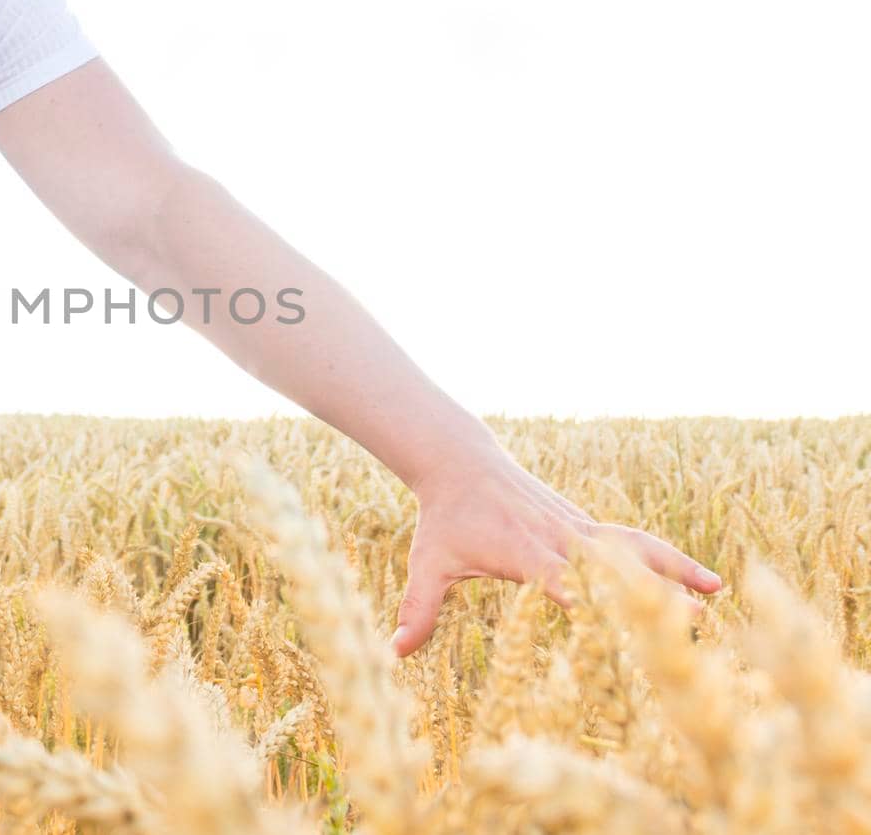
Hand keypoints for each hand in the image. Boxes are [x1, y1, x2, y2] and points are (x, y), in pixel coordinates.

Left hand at [389, 450, 721, 657]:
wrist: (460, 461)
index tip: (616, 622)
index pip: (558, 579)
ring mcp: (576, 527)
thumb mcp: (428, 563)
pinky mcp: (586, 524)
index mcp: (522, 552)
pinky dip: (667, 558)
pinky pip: (634, 540)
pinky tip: (704, 580)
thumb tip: (393, 651)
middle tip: (695, 620)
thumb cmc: (444, 519)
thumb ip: (418, 609)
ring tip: (718, 592)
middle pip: (610, 564)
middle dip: (649, 590)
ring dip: (674, 567)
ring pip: (633, 546)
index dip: (585, 598)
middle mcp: (557, 537)